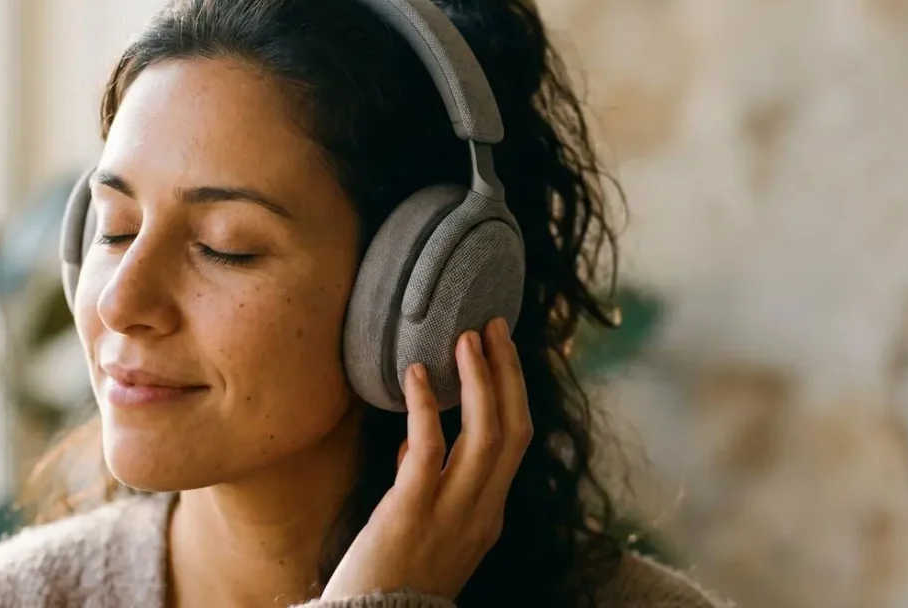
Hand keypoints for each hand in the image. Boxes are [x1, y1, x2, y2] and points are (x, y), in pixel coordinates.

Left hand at [319, 317, 531, 601]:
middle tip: (492, 326)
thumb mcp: (424, 532)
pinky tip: (415, 375)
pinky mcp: (410, 513)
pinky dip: (427, 407)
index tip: (500, 350)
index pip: (517, 440)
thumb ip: (425, 488)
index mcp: (488, 515)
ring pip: (485, 435)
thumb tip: (414, 446)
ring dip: (479, 380)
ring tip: (465, 339)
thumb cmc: (390, 581)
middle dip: (507, 373)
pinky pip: (428, 450)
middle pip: (513, 429)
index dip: (513, 390)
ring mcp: (451, 513)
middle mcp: (481, 511)